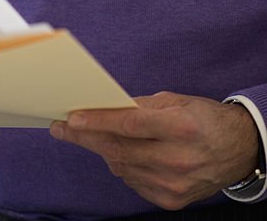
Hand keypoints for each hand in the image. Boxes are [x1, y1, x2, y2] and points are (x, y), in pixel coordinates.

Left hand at [49, 91, 259, 209]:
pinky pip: (133, 182)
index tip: (71, 118)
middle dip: (86, 137)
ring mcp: (175, 183)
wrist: (238, 150)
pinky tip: (119, 154)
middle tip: (62, 128)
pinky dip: (122, 166)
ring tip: (89, 136)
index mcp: (181, 126)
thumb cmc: (204, 119)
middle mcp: (178, 158)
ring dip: (103, 150)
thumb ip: (140, 106)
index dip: (98, 121)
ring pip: (122, 167)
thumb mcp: (176, 101)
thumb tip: (105, 108)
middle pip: (120, 149)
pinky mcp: (172, 200)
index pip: (130, 124)